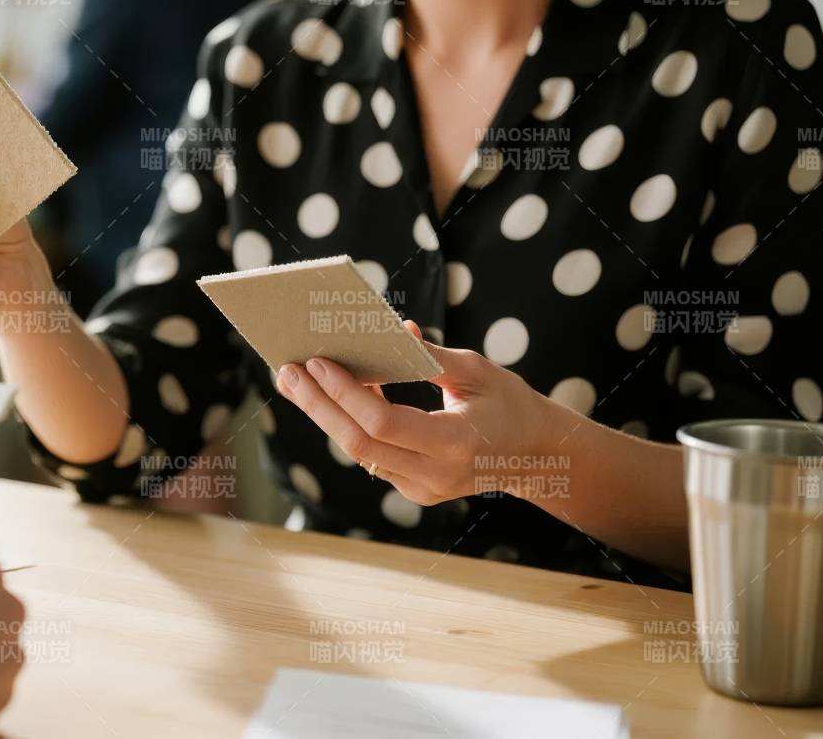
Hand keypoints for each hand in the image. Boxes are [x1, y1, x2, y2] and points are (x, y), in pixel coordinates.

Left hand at [274, 321, 571, 505]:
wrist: (538, 457)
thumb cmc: (512, 405)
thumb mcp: (479, 372)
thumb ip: (431, 356)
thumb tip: (390, 331)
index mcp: (456, 445)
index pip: (383, 424)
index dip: (345, 394)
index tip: (317, 363)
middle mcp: (435, 476)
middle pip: (359, 443)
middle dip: (317, 405)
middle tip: (285, 372)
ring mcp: (422, 489)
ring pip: (360, 452)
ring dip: (325, 414)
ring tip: (294, 380)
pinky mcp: (414, 490)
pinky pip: (372, 455)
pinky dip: (350, 423)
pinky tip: (330, 394)